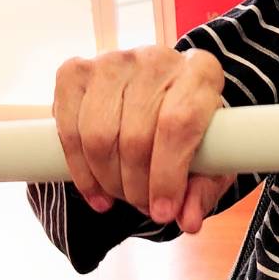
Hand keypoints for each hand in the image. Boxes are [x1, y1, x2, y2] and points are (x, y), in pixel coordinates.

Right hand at [52, 46, 233, 232]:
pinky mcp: (75, 71)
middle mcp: (156, 58)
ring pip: (99, 136)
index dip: (167, 175)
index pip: (178, 124)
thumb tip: (188, 221)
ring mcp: (112, 60)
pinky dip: (79, 171)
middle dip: (136, 187)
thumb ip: (203, 190)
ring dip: (108, 180)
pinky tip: (96, 191)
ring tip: (123, 196)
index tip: (162, 212)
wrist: (159, 98)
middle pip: (136, 136)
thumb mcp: (210, 160)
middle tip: (144, 206)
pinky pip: (68, 130)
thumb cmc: (190, 131)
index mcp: (200, 72)